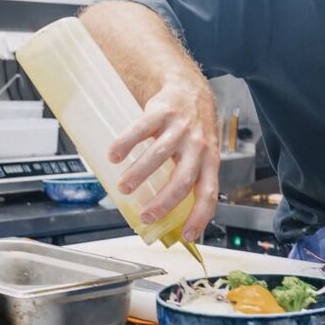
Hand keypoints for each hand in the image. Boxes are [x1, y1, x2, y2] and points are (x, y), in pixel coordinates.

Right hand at [108, 76, 219, 240]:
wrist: (189, 89)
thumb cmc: (193, 130)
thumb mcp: (200, 155)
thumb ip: (186, 179)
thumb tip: (164, 214)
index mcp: (210, 161)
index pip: (208, 193)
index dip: (200, 216)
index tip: (186, 235)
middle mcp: (198, 146)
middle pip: (183, 179)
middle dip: (164, 201)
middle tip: (145, 215)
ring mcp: (181, 129)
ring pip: (160, 154)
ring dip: (140, 173)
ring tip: (123, 187)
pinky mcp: (162, 112)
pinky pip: (142, 128)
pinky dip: (126, 143)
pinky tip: (114, 155)